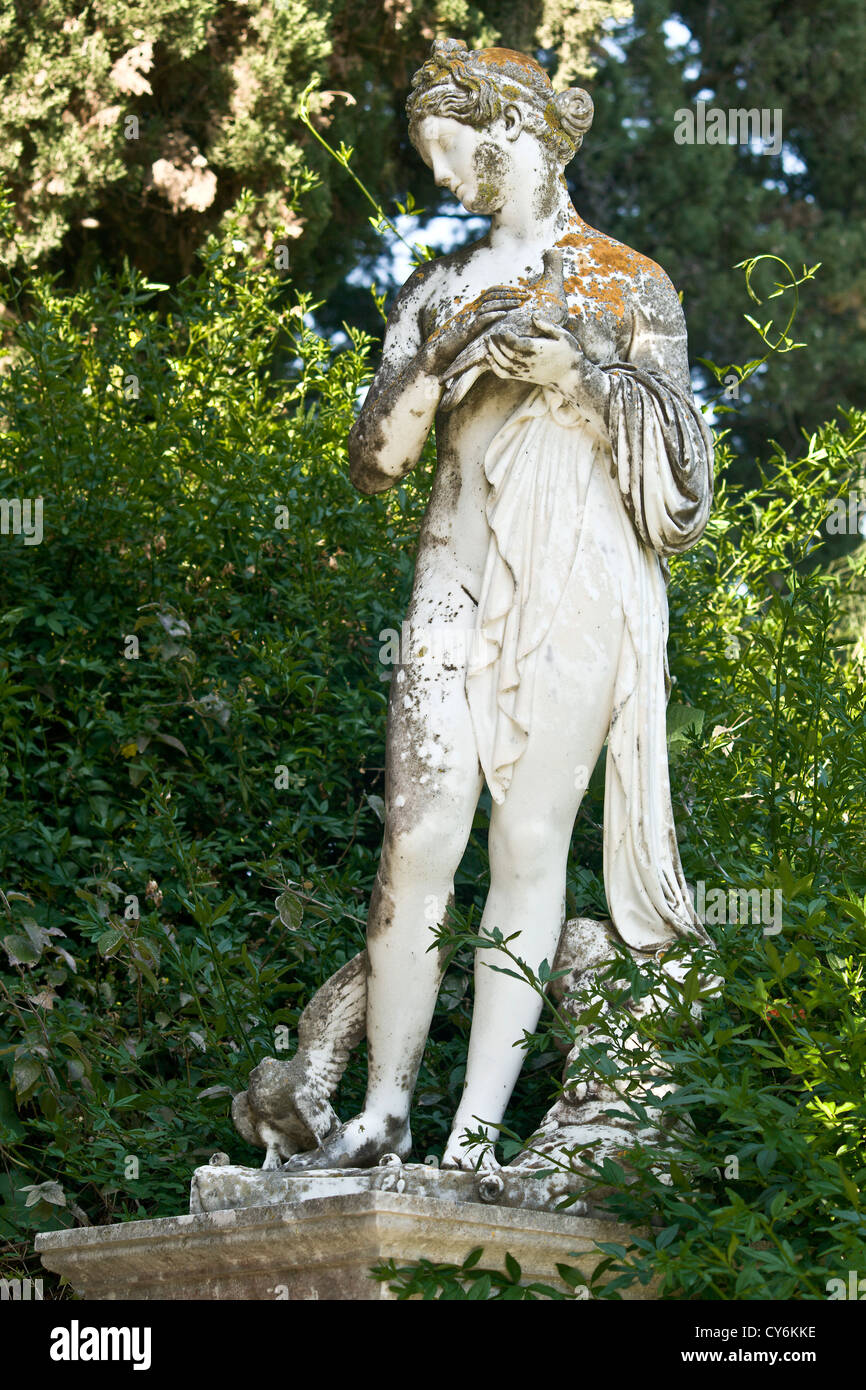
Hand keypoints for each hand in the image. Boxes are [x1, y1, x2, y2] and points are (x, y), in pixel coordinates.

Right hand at [421, 285, 529, 376]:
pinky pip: (480, 320)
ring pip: (489, 305)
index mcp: (475, 308)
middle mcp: (472, 310)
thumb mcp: (475, 330)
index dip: (508, 289)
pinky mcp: (466, 330)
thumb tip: (503, 321)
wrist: (440, 352)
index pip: (493, 292)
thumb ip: (485, 323)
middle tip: (527, 294)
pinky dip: (492, 316)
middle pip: (493, 294)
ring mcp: (469, 319)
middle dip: (511, 292)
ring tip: (519, 303)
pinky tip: (503, 315)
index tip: (524, 292)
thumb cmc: (457, 344)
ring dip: (505, 302)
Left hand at [488, 314, 610, 422]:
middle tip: (490, 332)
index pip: (516, 344)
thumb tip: (533, 315)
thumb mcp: (563, 336)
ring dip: (492, 352)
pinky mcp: (522, 377)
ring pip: (502, 363)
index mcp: (538, 350)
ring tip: (487, 341)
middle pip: (506, 352)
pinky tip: (489, 357)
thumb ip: (547, 325)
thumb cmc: (568, 352)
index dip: (507, 337)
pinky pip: (504, 374)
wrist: (569, 376)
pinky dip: (494, 366)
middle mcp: (528, 362)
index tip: (503, 329)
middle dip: (496, 342)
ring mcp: (524, 371)